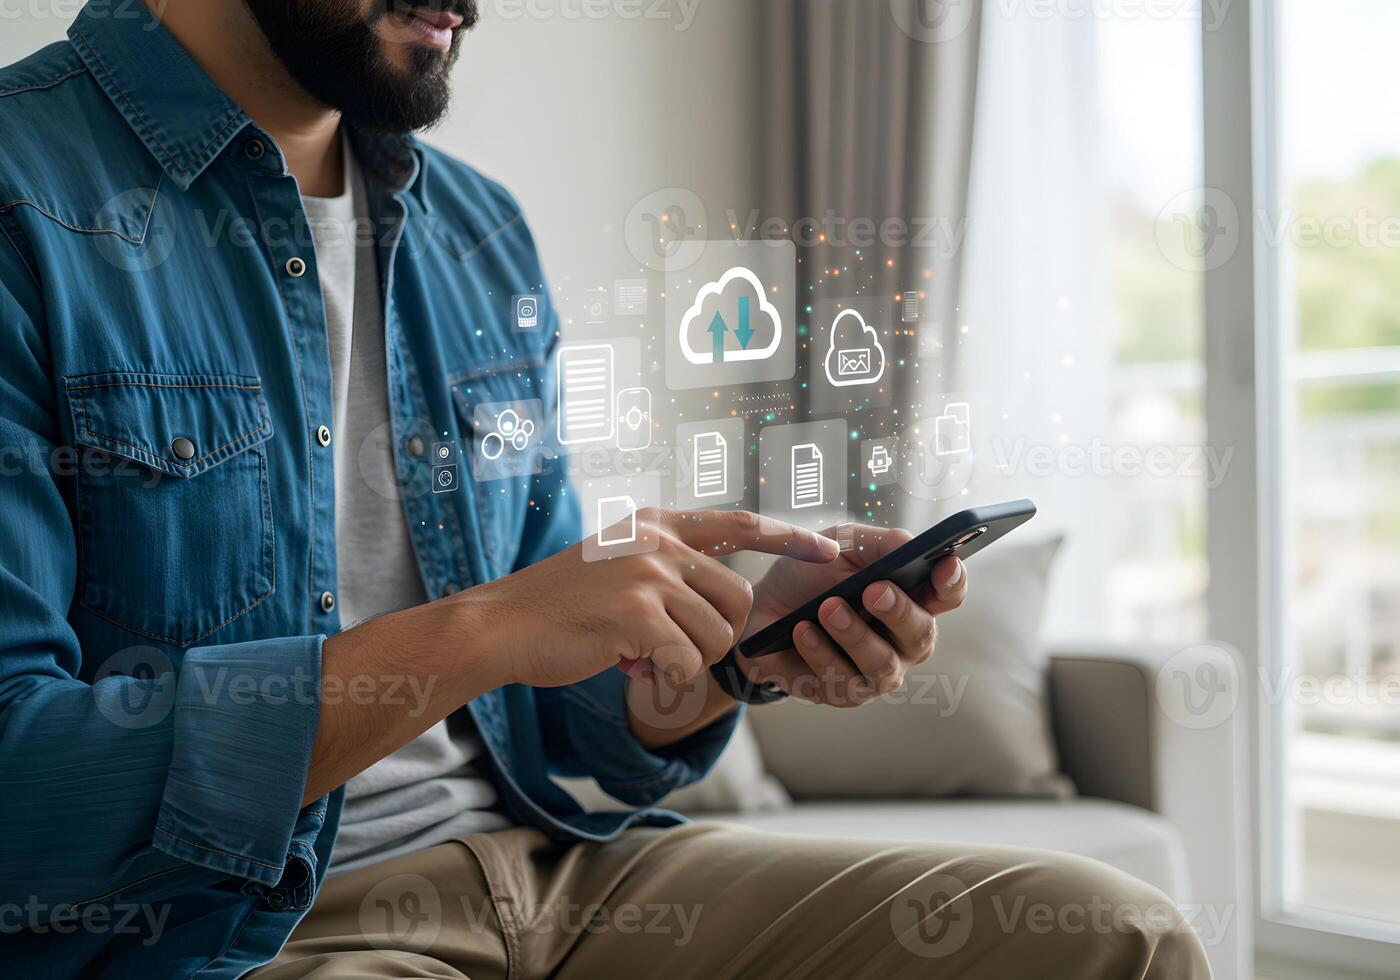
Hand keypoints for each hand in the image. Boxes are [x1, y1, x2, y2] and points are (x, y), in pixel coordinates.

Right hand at [453, 509, 839, 689]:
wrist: (502, 625)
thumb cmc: (559, 608)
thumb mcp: (616, 568)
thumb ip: (665, 574)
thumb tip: (719, 613)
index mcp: (655, 523)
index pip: (739, 522)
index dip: (788, 538)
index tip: (828, 550)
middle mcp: (658, 540)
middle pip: (738, 597)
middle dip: (718, 636)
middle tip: (672, 650)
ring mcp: (649, 573)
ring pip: (717, 635)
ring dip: (688, 661)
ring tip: (641, 656)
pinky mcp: (639, 612)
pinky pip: (688, 661)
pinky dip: (667, 678)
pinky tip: (631, 667)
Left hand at [735, 524, 967, 705]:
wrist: (760, 607)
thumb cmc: (811, 575)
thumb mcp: (842, 544)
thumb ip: (880, 542)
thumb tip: (911, 545)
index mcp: (912, 600)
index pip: (947, 595)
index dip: (952, 581)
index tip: (945, 564)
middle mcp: (902, 642)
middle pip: (921, 636)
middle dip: (900, 612)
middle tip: (873, 591)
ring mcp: (874, 672)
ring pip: (882, 665)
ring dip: (855, 635)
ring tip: (827, 608)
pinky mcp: (840, 693)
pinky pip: (840, 683)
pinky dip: (820, 654)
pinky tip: (802, 631)